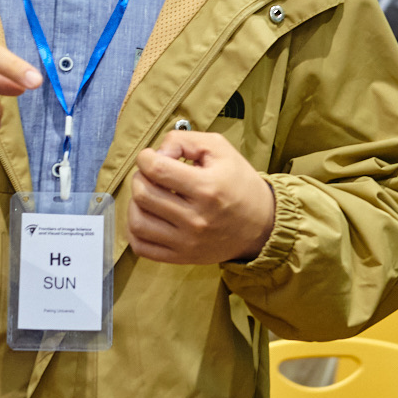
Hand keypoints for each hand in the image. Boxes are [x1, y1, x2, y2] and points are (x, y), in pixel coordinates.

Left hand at [129, 130, 276, 264]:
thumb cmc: (239, 183)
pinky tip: (147, 216)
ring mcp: (187, 242)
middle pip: (143, 194)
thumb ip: (184, 141)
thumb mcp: (220, 149)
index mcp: (207, 188)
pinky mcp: (182, 257)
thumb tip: (157, 153)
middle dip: (140, 177)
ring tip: (147, 195)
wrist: (263, 225)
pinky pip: (142, 247)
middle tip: (151, 174)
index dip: (146, 157)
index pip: (157, 170)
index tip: (152, 157)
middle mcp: (196, 218)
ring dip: (134, 203)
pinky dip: (135, 230)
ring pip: (138, 222)